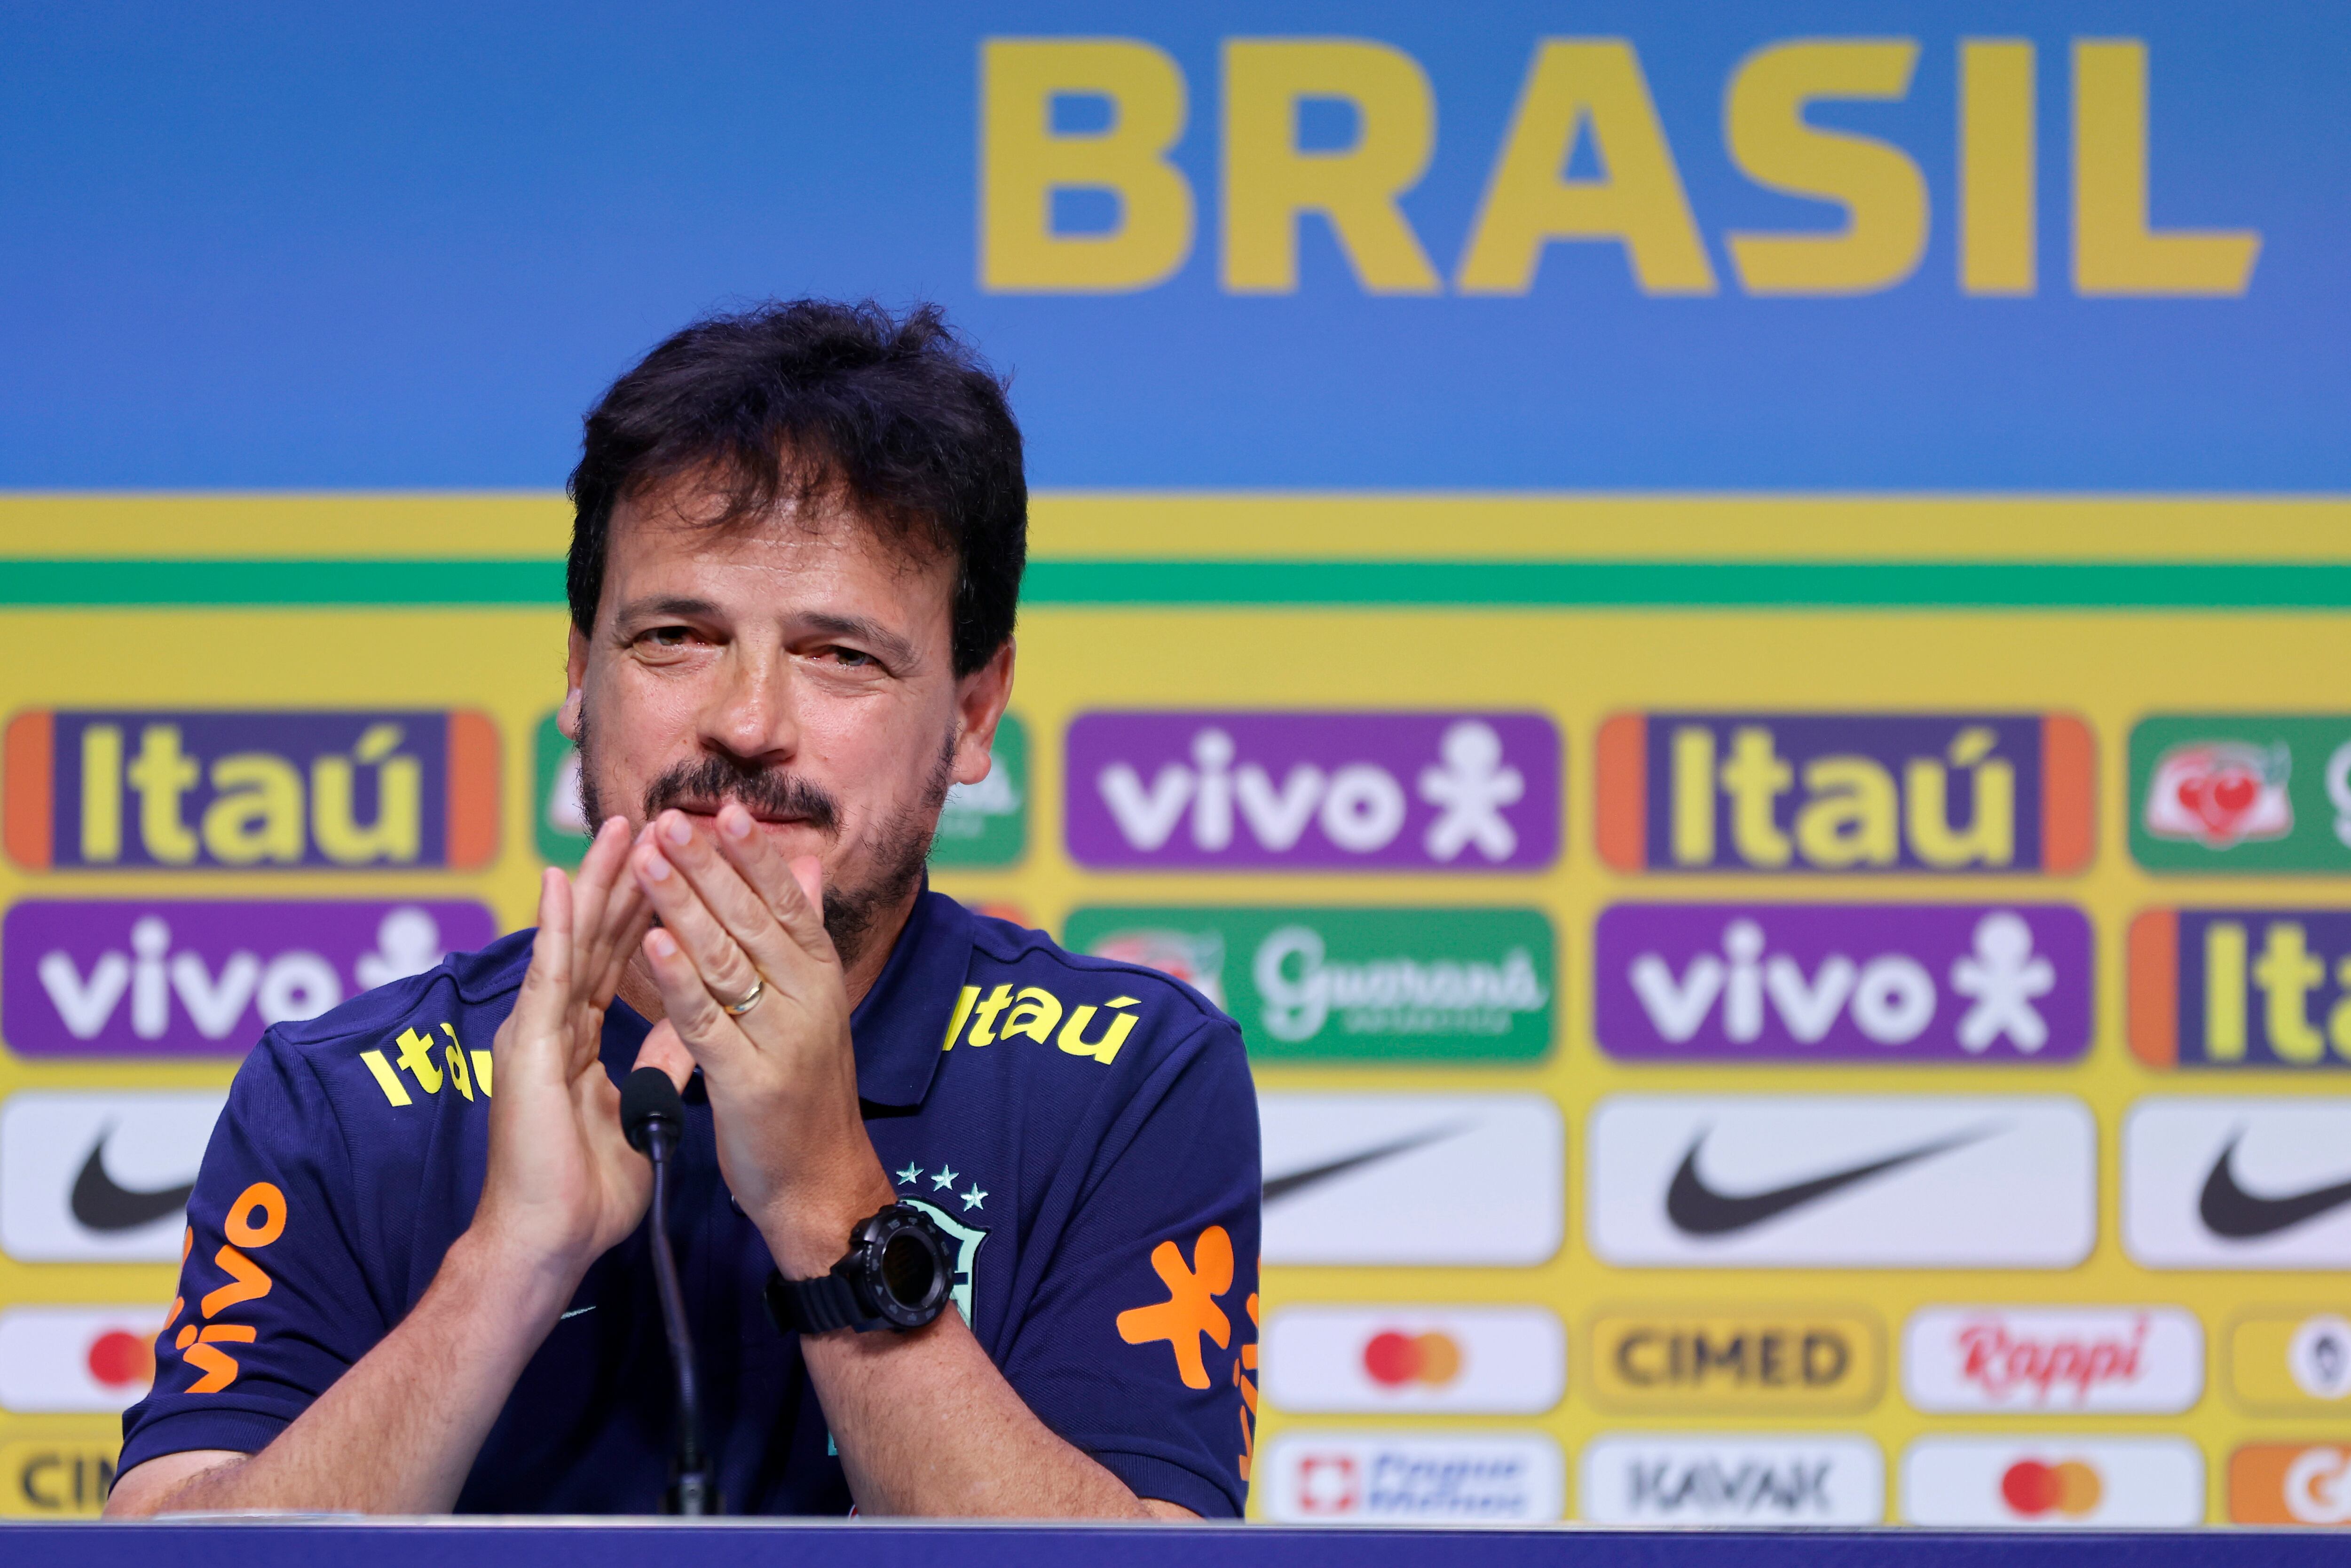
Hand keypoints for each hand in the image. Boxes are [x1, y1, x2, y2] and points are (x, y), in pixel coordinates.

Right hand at [473, 818, 684, 1286]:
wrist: (550, 1241)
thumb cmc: (585, 1190)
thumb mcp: (643, 1106)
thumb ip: (660, 1059)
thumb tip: (689, 1021)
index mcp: (575, 1037)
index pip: (616, 957)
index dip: (644, 909)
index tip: (672, 862)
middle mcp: (551, 1024)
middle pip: (593, 936)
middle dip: (622, 878)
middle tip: (650, 820)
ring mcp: (535, 1031)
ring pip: (570, 941)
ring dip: (593, 883)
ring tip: (617, 827)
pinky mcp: (527, 1048)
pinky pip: (545, 976)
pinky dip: (554, 927)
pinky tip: (559, 882)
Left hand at [630, 803, 894, 1276]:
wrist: (823, 1184)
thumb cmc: (809, 1095)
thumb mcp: (816, 1007)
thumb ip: (805, 936)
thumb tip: (807, 865)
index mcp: (821, 978)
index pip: (787, 901)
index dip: (754, 855)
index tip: (722, 809)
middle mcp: (808, 999)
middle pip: (753, 919)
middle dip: (708, 866)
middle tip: (667, 819)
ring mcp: (781, 1039)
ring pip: (726, 959)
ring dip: (684, 903)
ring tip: (648, 860)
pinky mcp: (749, 1082)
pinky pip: (705, 1022)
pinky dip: (678, 979)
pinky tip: (651, 943)